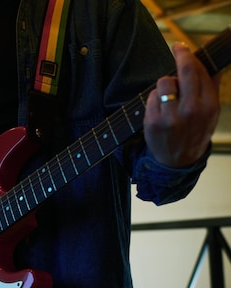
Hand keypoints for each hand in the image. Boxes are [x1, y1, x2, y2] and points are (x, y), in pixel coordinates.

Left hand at [144, 42, 220, 166]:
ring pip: (165, 81)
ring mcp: (171, 117)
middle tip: (177, 47)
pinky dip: (153, 99)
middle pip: (185, 71)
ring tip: (168, 96)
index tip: (183, 47)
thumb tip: (216, 64)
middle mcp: (192, 111)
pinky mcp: (153, 122)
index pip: (201, 72)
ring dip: (164, 84)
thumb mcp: (211, 114)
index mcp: (209, 107)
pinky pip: (151, 96)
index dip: (191, 56)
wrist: (178, 161)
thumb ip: (212, 88)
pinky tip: (159, 109)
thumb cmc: (194, 132)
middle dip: (180, 54)